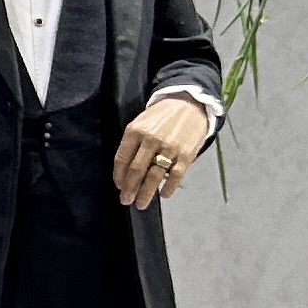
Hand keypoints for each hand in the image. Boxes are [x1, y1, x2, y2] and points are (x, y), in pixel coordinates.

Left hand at [114, 92, 212, 211]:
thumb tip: (125, 170)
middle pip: (136, 170)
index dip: (118, 176)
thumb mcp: (141, 122)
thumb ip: (132, 143)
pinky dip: (168, 188)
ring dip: (146, 193)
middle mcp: (151, 139)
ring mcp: (169, 148)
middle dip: (129, 189)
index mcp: (135, 130)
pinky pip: (175, 175)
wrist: (189, 103)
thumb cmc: (161, 115)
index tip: (118, 186)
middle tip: (125, 200)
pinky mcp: (186, 154)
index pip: (122, 158)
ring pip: (154, 176)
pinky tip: (163, 195)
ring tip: (140, 204)